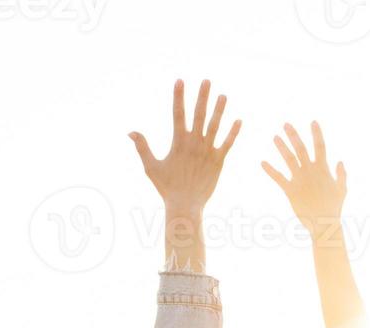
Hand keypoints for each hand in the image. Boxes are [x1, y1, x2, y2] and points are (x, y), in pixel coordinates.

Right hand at [130, 80, 240, 218]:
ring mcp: (207, 151)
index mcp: (178, 142)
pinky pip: (227, 144)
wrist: (185, 204)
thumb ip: (142, 148)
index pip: (178, 113)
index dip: (178, 96)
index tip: (180, 80)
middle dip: (202, 96)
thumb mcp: (151, 167)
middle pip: (199, 114)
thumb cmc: (166, 187)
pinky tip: (238, 121)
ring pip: (215, 125)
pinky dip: (233, 133)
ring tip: (223, 95)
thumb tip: (131, 132)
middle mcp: (194, 143)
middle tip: (206, 80)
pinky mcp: (218, 161)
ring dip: (219, 109)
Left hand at [263, 121, 347, 243]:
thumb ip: (341, 174)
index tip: (313, 121)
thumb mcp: (342, 189)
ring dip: (281, 147)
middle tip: (286, 124)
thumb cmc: (334, 207)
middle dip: (293, 135)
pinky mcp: (290, 190)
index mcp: (323, 169)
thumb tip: (340, 162)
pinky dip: (270, 170)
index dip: (316, 133)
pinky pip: (278, 178)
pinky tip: (262, 162)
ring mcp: (299, 179)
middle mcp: (310, 171)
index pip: (320, 146)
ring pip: (289, 159)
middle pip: (301, 148)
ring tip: (275, 137)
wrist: (324, 222)